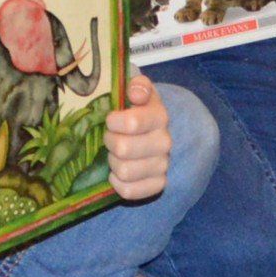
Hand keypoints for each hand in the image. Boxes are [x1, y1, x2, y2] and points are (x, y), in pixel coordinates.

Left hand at [104, 73, 175, 201]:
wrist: (146, 131)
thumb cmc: (133, 109)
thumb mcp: (135, 90)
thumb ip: (137, 85)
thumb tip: (135, 93)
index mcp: (159, 115)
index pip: (132, 123)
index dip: (113, 122)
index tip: (110, 119)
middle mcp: (165, 142)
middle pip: (124, 149)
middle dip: (110, 142)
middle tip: (110, 137)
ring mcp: (163, 165)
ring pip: (125, 171)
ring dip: (113, 162)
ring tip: (114, 154)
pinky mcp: (158, 184)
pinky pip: (130, 191)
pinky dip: (118, 183)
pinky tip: (117, 173)